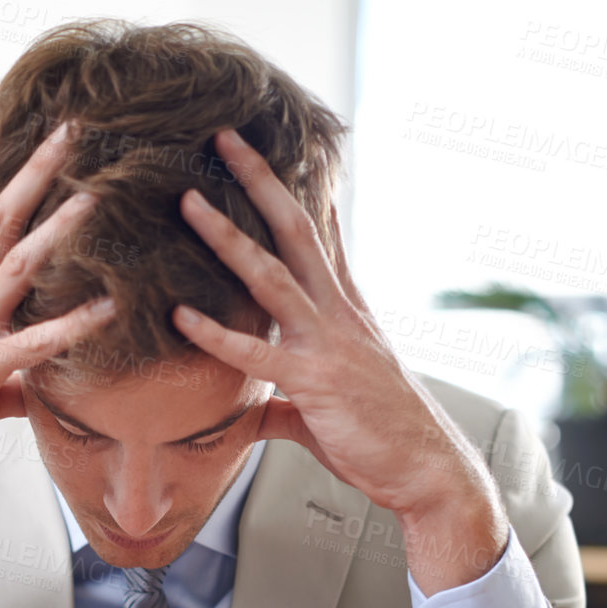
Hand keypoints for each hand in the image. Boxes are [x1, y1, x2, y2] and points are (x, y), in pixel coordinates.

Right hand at [0, 122, 114, 552]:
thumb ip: (9, 380)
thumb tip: (38, 389)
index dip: (6, 176)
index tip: (34, 139)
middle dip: (35, 172)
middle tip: (70, 131)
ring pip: (16, 264)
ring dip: (57, 228)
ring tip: (95, 197)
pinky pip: (33, 342)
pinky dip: (74, 325)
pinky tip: (108, 309)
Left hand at [172, 127, 508, 592]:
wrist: (425, 469)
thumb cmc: (380, 437)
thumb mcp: (325, 410)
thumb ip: (280, 404)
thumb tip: (249, 413)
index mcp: (346, 309)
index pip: (320, 235)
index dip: (295, 191)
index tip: (270, 152)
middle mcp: (338, 312)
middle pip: (295, 229)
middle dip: (259, 181)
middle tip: (224, 138)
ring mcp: (327, 342)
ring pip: (271, 275)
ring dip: (227, 237)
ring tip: (189, 203)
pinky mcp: (314, 381)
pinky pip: (256, 353)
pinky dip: (216, 335)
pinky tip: (180, 316)